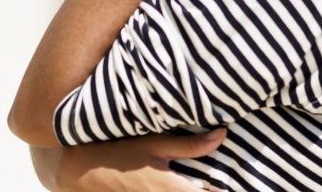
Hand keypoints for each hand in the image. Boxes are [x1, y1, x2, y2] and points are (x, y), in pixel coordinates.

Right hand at [55, 128, 227, 190]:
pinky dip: (179, 189)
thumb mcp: (154, 143)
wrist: (80, 170)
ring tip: (206, 181)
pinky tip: (184, 182)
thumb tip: (222, 135)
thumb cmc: (118, 152)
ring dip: (194, 188)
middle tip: (226, 180)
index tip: (241, 183)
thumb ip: (191, 144)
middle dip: (211, 188)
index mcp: (171, 190)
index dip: (224, 189)